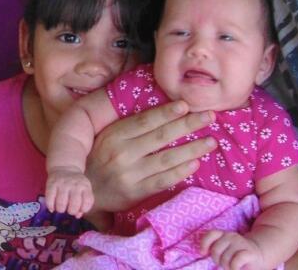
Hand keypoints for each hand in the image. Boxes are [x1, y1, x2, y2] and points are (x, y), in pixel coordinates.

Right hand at [45, 168, 94, 216]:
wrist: (65, 167)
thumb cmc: (76, 183)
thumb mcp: (84, 190)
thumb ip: (84, 203)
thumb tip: (78, 216)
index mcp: (85, 186)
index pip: (87, 202)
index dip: (83, 210)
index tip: (79, 210)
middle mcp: (74, 185)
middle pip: (74, 205)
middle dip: (71, 211)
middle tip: (69, 210)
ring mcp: (62, 184)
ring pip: (61, 204)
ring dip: (60, 210)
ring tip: (60, 208)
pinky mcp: (51, 184)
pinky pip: (50, 200)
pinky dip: (51, 207)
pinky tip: (52, 207)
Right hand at [85, 101, 215, 212]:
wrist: (86, 190)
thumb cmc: (100, 158)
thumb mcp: (107, 137)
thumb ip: (130, 127)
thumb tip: (163, 111)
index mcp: (114, 135)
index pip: (146, 121)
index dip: (167, 112)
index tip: (186, 104)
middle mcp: (122, 153)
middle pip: (160, 137)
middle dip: (188, 125)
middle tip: (210, 116)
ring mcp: (129, 174)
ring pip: (166, 159)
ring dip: (192, 149)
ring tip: (211, 141)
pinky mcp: (135, 192)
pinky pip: (162, 180)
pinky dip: (180, 172)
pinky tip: (195, 164)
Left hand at [201, 230, 264, 269]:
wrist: (259, 255)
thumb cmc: (238, 255)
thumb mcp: (225, 249)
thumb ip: (216, 247)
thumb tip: (202, 252)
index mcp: (224, 235)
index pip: (211, 234)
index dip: (204, 243)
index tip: (203, 253)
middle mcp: (232, 237)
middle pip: (216, 250)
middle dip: (218, 260)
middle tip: (225, 263)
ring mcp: (241, 244)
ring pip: (226, 257)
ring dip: (227, 266)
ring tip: (233, 266)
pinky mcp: (250, 253)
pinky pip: (236, 261)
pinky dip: (234, 268)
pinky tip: (237, 269)